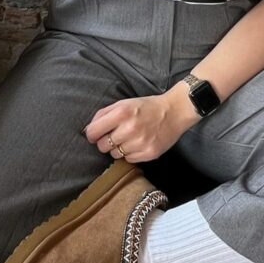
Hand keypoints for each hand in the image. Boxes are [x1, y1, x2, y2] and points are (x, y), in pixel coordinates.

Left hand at [83, 87, 199, 163]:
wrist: (174, 112)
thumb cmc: (146, 107)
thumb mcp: (124, 103)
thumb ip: (104, 114)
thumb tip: (88, 130)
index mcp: (122, 113)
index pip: (94, 132)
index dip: (92, 134)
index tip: (95, 135)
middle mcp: (130, 128)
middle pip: (103, 146)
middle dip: (106, 142)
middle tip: (116, 135)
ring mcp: (140, 143)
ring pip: (115, 154)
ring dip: (119, 148)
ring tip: (130, 138)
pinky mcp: (149, 153)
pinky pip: (128, 160)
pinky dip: (130, 153)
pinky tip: (138, 143)